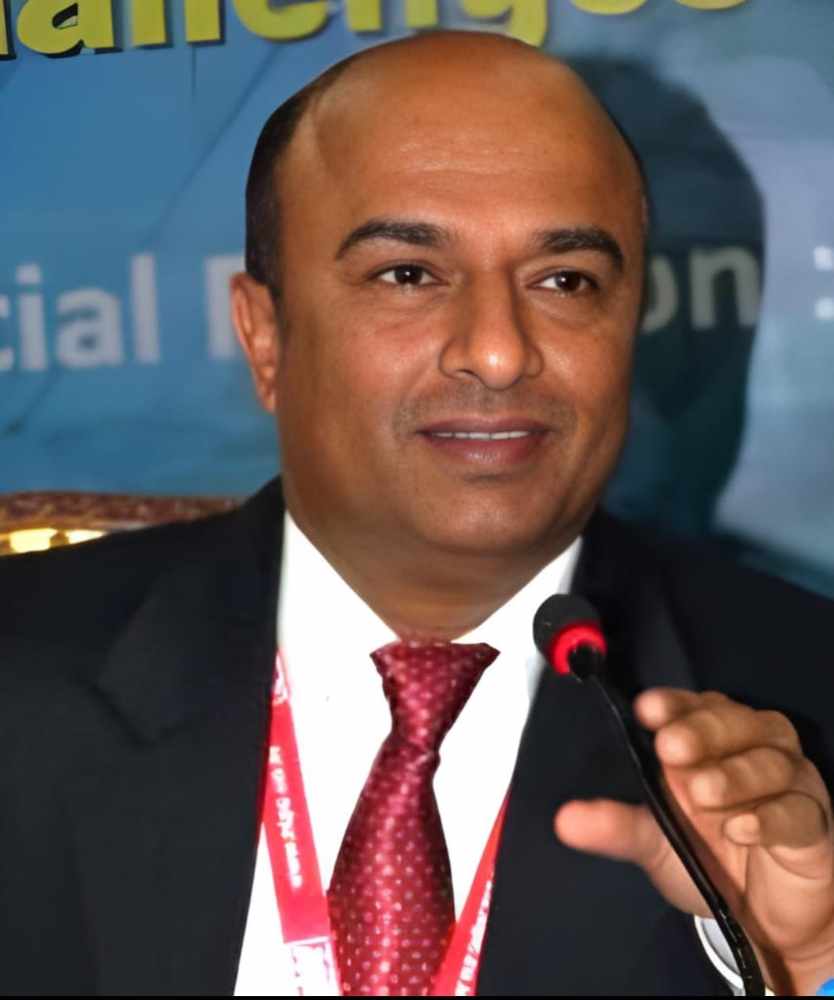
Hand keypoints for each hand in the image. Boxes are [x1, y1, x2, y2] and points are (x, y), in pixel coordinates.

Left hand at [554, 688, 833, 994]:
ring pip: (771, 760)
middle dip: (703, 731)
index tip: (647, 709)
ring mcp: (788, 784)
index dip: (675, 703)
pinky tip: (741, 829)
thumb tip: (564, 820)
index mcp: (709, 744)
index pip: (695, 707)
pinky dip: (770, 816)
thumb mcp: (655, 843)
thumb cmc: (711, 861)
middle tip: (672, 748)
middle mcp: (750, 751)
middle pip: (736, 722)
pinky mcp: (813, 823)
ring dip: (735, 774)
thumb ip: (616, 826)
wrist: (765, 920)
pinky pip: (799, 811)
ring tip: (704, 795)